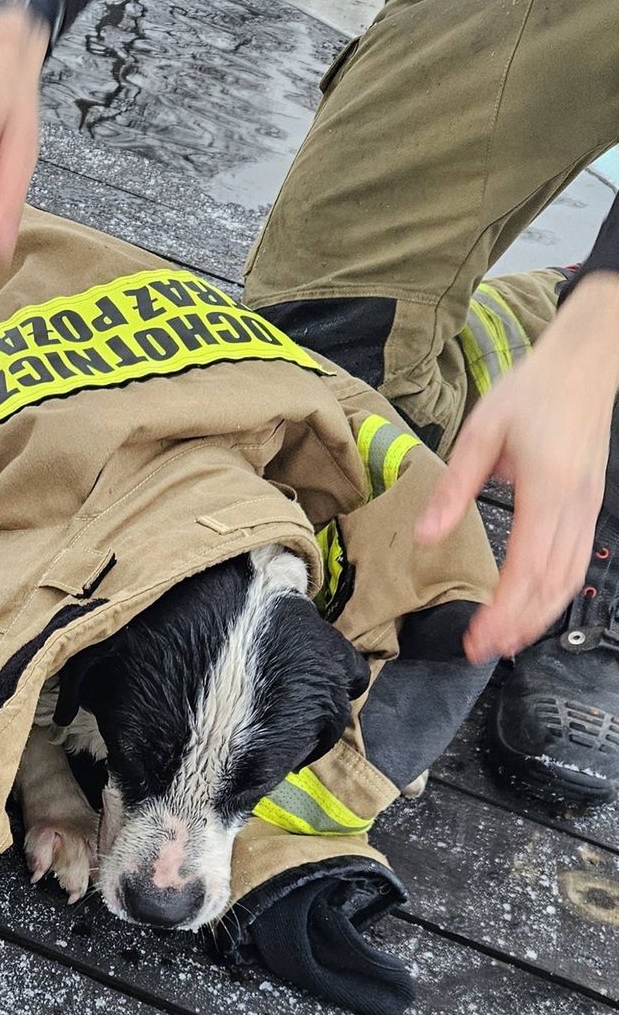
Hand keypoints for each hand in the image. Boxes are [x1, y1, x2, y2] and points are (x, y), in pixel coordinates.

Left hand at [417, 272, 618, 664]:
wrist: (583, 364)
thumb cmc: (533, 392)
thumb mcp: (481, 433)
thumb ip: (453, 489)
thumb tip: (426, 536)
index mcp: (547, 491)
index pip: (527, 568)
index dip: (503, 610)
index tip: (477, 637)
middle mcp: (573, 507)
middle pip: (552, 585)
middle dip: (518, 625)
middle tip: (483, 650)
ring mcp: (587, 509)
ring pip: (569, 579)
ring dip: (538, 615)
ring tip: (504, 639)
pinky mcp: (588, 507)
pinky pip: (576, 562)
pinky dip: (554, 593)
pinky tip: (531, 606)